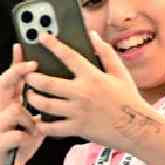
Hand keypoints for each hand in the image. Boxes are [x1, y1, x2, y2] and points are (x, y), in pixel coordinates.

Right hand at [0, 43, 44, 164]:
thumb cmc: (22, 141)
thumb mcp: (31, 120)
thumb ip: (40, 105)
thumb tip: (58, 87)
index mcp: (10, 103)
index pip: (12, 77)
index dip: (16, 62)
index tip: (21, 45)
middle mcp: (1, 110)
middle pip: (3, 83)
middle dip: (16, 72)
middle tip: (32, 66)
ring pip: (14, 109)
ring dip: (28, 118)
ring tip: (34, 127)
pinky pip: (15, 134)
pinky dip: (26, 137)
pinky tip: (30, 140)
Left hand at [24, 31, 154, 152]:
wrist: (137, 128)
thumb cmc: (128, 98)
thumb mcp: (120, 72)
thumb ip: (105, 52)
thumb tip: (92, 35)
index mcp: (92, 76)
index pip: (68, 55)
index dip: (52, 45)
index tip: (41, 37)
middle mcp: (82, 93)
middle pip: (47, 83)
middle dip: (32, 78)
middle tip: (27, 74)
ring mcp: (78, 112)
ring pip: (46, 105)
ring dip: (33, 99)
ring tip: (30, 94)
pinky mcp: (78, 128)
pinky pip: (53, 128)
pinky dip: (43, 124)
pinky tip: (39, 120)